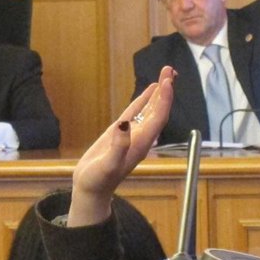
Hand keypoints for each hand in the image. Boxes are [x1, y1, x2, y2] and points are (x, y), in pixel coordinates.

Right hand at [69, 66, 175, 226]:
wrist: (90, 189)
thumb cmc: (98, 180)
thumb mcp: (108, 165)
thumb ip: (118, 147)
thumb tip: (124, 126)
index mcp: (142, 143)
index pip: (158, 117)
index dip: (164, 99)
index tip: (167, 81)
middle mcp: (141, 137)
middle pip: (159, 109)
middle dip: (166, 90)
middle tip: (169, 69)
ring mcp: (132, 134)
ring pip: (150, 109)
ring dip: (158, 92)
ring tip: (165, 75)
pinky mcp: (120, 133)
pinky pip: (135, 112)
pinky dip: (144, 100)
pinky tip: (149, 91)